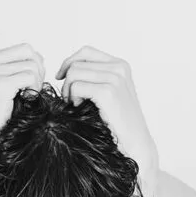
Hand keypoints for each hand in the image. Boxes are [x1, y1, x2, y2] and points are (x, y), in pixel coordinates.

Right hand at [0, 42, 44, 163]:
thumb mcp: (1, 86)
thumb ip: (15, 68)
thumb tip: (38, 56)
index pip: (23, 49)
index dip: (34, 65)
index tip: (30, 84)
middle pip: (29, 52)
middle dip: (38, 70)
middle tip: (33, 90)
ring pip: (32, 65)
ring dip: (36, 82)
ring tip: (28, 97)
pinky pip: (31, 77)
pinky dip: (35, 89)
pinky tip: (27, 101)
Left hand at [55, 45, 158, 170]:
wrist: (135, 145)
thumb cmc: (118, 124)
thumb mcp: (109, 93)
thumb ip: (94, 77)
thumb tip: (65, 70)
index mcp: (120, 65)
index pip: (86, 51)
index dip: (69, 62)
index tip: (60, 77)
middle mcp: (119, 68)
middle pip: (76, 64)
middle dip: (67, 82)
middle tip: (70, 101)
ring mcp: (115, 78)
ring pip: (73, 74)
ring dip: (68, 91)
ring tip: (76, 106)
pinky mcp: (108, 92)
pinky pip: (76, 87)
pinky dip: (73, 99)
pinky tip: (81, 110)